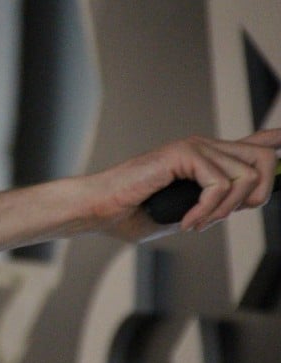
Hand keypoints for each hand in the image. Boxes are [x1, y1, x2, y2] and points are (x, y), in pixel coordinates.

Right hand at [91, 129, 280, 238]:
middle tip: (226, 215)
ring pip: (246, 176)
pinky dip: (207, 211)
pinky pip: (219, 186)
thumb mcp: (185, 212)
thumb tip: (242, 203)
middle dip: (258, 195)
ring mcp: (193, 147)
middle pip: (265, 158)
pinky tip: (187, 221)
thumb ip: (213, 205)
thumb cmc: (132, 213)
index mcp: (204, 157)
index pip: (253, 140)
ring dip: (226, 211)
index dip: (276, 139)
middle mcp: (203, 146)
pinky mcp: (182, 154)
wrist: (100, 209)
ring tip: (197, 222)